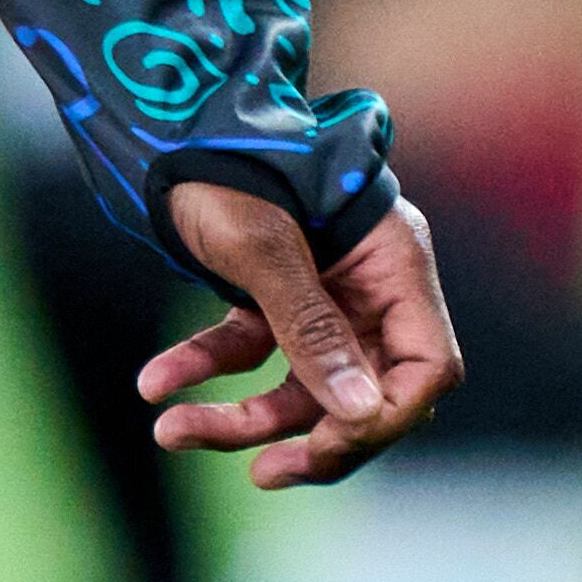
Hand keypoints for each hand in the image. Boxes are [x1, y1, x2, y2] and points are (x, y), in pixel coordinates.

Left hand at [144, 188, 457, 487]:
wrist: (157, 109)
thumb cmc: (219, 159)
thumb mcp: (260, 243)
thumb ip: (309, 327)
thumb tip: (359, 414)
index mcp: (392, 262)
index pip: (426, 369)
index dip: (386, 415)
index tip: (329, 441)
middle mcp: (366, 285)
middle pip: (361, 391)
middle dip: (309, 437)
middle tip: (262, 472)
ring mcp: (317, 292)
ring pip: (297, 384)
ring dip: (240, 417)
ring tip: (170, 433)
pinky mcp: (264, 294)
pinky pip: (246, 351)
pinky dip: (204, 369)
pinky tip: (155, 385)